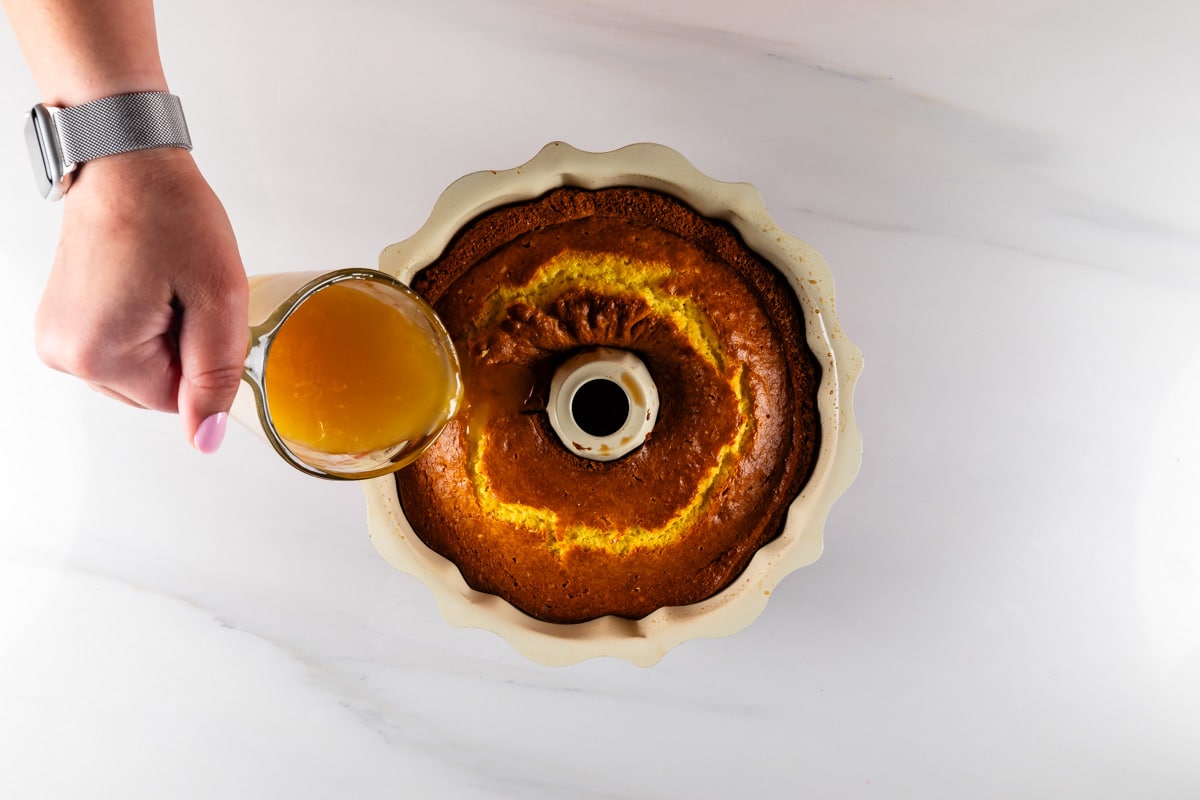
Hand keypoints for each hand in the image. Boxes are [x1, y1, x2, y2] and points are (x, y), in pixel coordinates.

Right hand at [34, 147, 247, 452]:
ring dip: (165, 336)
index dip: (203, 357)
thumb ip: (216, 375)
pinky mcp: (61, 323)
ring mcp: (58, 339)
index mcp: (98, 354)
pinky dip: (144, 324)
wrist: (127, 162)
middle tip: (180, 289)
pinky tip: (143, 283)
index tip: (195, 307)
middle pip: (156, 390)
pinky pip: (123, 348)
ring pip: (142, 371)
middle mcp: (65, 355)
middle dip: (182, 347)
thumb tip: (203, 438)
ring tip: (160, 281)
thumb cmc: (169, 213)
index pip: (177, 401)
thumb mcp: (218, 298)